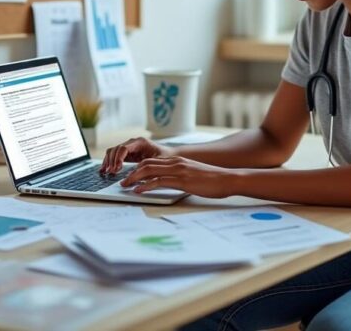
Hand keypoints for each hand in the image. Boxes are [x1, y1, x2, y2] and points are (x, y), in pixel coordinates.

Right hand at [100, 137, 174, 174]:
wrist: (170, 155)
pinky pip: (114, 156)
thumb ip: (148, 166)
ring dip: (108, 161)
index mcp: (140, 142)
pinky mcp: (127, 154)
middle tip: (111, 172)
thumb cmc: (166, 157)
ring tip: (106, 172)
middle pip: (116, 149)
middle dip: (111, 161)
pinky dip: (109, 162)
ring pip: (113, 151)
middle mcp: (133, 143)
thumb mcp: (159, 162)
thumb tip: (136, 174)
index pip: (124, 148)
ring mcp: (129, 148)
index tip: (116, 169)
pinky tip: (104, 170)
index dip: (118, 159)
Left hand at [120, 156, 238, 198]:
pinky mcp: (181, 180)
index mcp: (178, 161)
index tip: (130, 177)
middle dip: (132, 173)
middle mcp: (175, 162)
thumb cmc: (213, 180)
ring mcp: (178, 170)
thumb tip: (170, 183)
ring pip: (149, 170)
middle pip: (146, 164)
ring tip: (126, 186)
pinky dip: (145, 185)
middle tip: (123, 182)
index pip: (152, 161)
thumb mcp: (193, 175)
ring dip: (134, 178)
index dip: (138, 168)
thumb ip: (181, 176)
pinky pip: (158, 181)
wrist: (227, 179)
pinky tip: (138, 191)